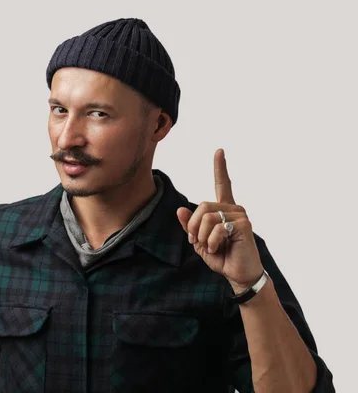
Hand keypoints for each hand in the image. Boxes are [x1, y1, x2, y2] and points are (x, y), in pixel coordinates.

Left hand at [176, 149, 263, 293]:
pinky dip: (211, 242)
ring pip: (207, 217)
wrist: (238, 274)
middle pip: (202, 205)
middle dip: (194, 226)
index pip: (223, 184)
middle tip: (197, 242)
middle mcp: (234, 208)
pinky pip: (217, 228)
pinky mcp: (243, 224)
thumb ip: (190, 226)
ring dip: (202, 237)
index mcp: (223, 209)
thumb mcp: (199, 241)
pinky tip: (218, 248)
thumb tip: (180, 210)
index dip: (220, 167)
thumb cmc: (221, 256)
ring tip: (211, 247)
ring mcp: (240, 215)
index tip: (219, 150)